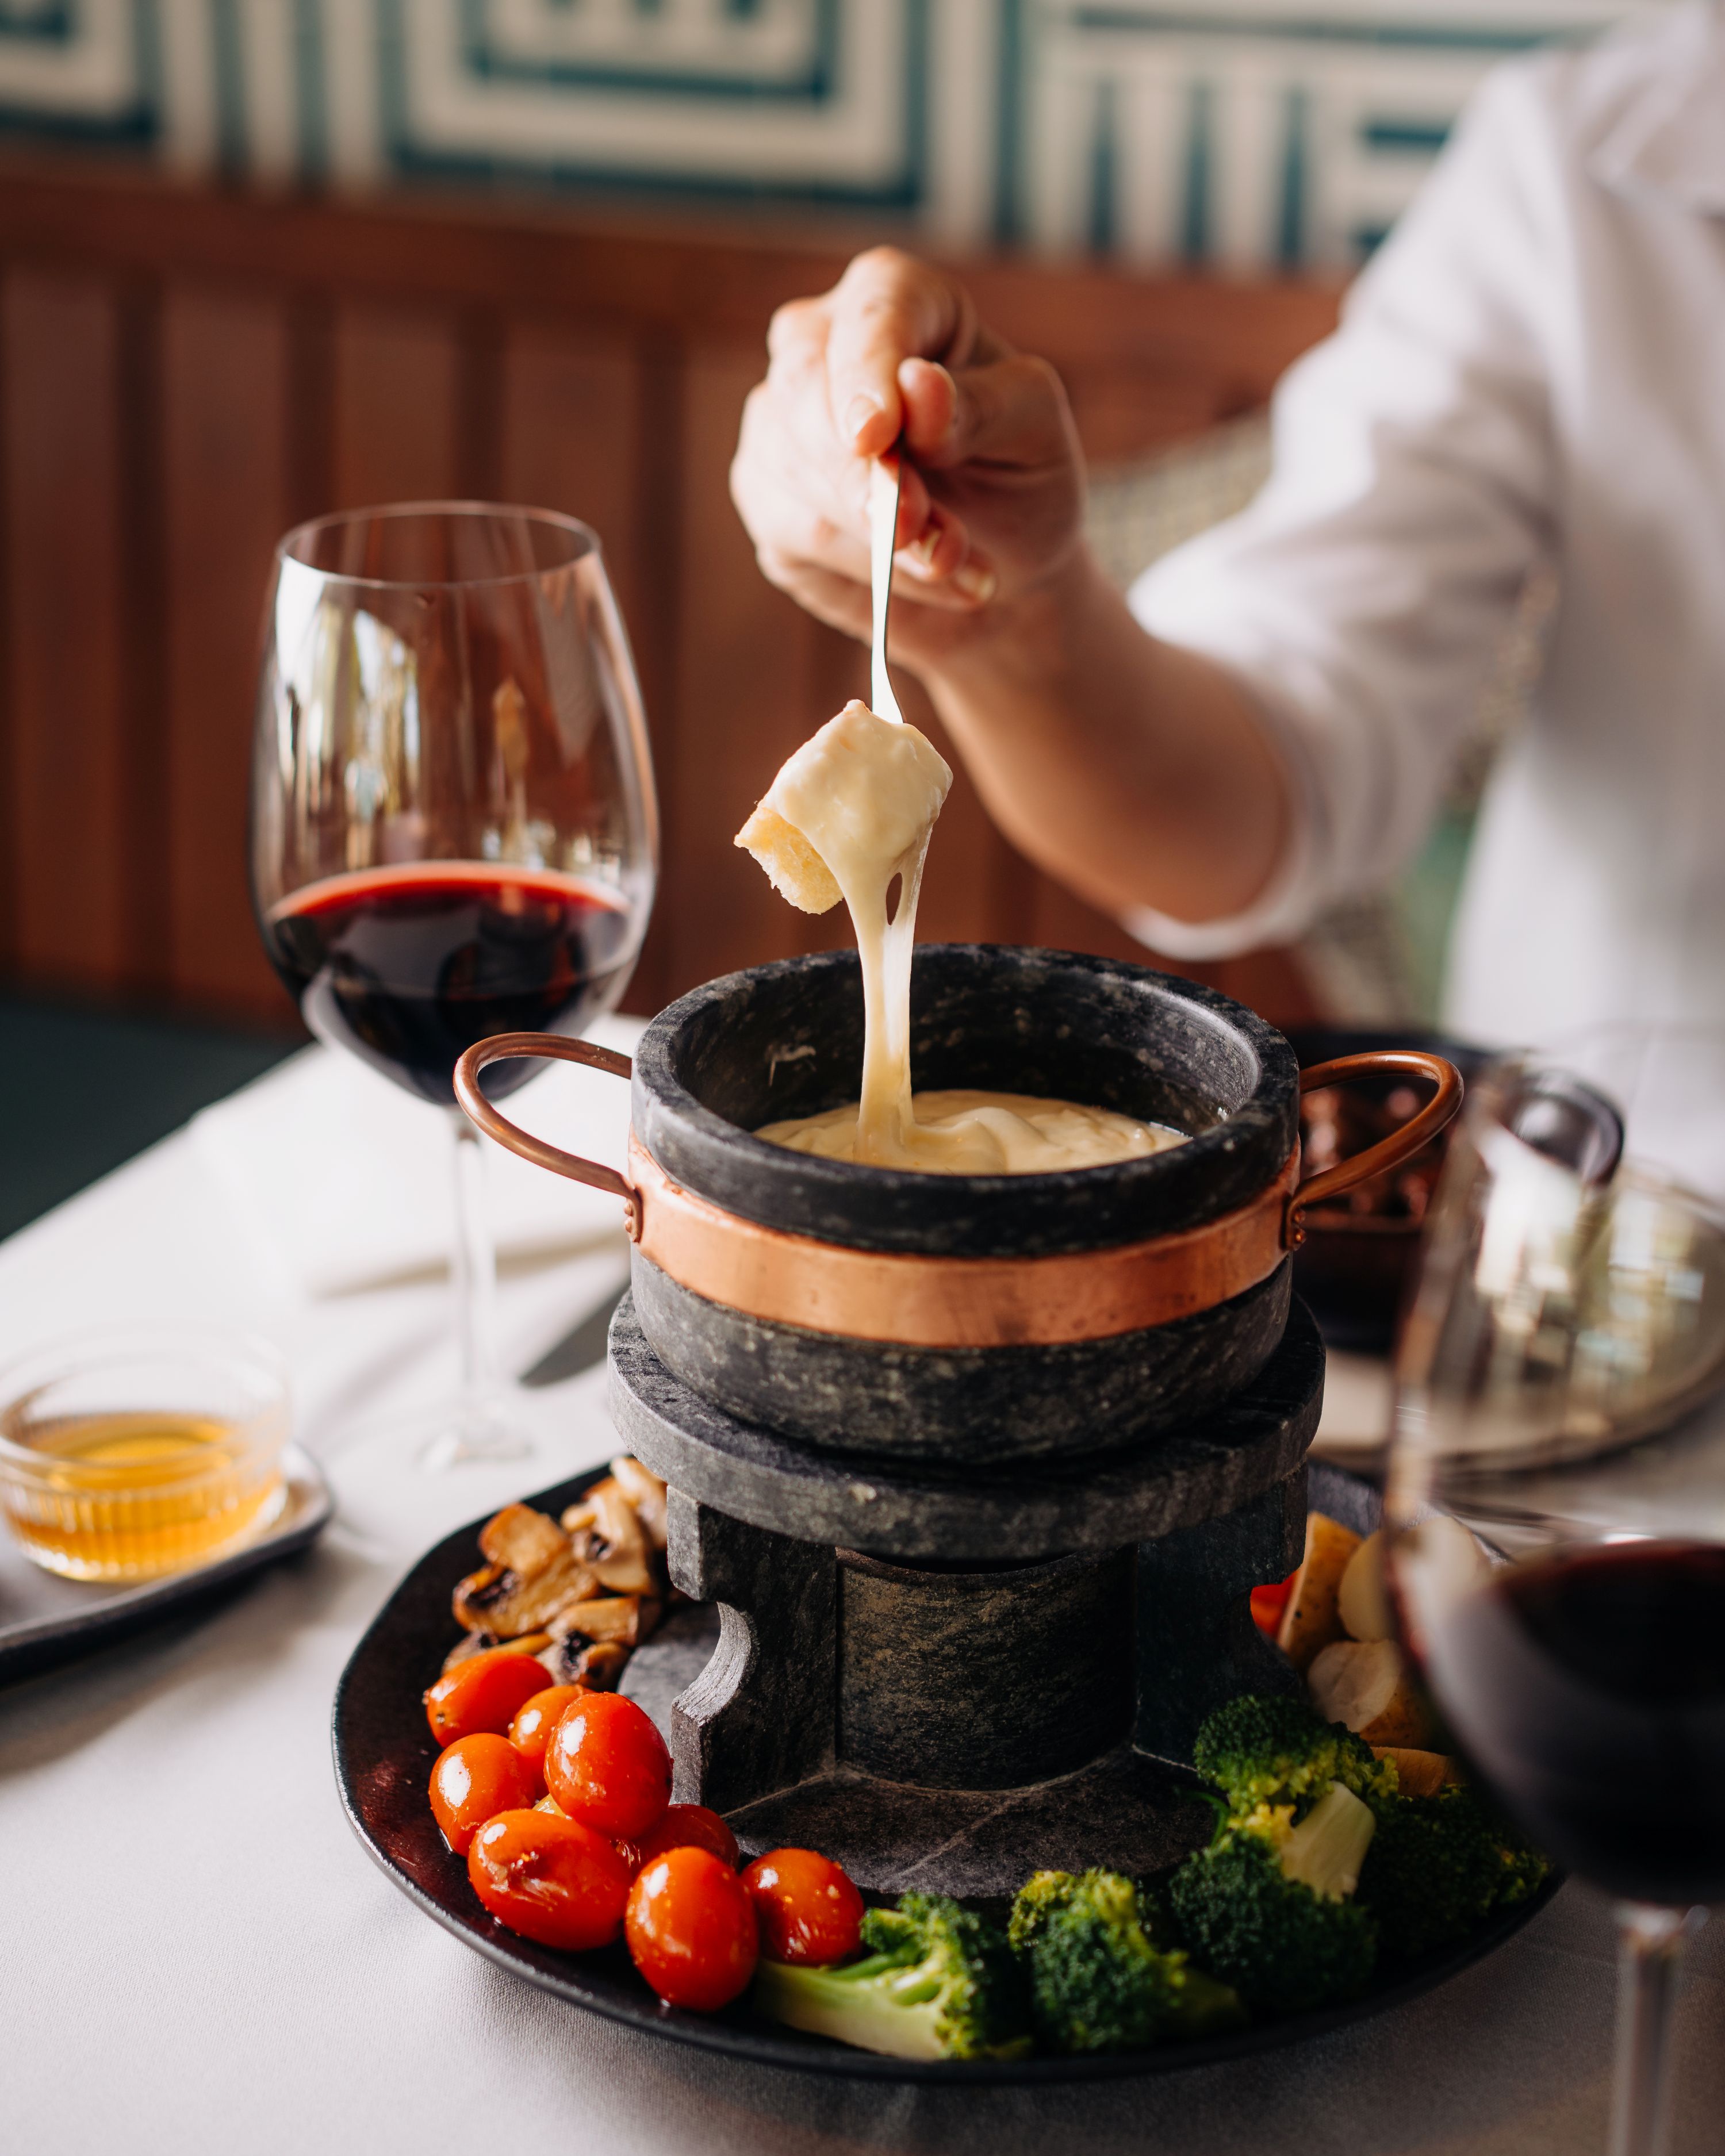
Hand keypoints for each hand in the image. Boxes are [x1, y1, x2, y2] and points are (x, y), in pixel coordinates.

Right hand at [729, 247, 1085, 662]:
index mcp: (902, 300)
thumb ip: (982, 407)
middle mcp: (823, 344)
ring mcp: (781, 420)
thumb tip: (916, 386)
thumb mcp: (1034, 435)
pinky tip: (916, 580)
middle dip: (860, 473)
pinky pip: (791, 532)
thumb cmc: (1020, 476)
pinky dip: (861, 569)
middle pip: (804, 386)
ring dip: (876, 537)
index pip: (872, 311)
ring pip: (793, 471)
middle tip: (920, 534)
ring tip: (953, 565)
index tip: (876, 434)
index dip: (868, 369)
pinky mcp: (767, 496)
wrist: (999, 565)